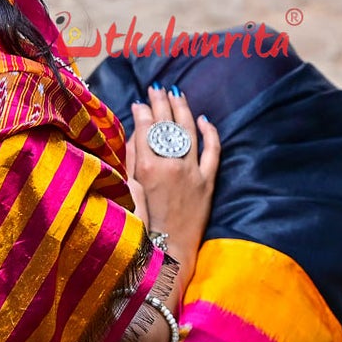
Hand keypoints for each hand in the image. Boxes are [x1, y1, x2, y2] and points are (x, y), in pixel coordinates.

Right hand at [126, 84, 218, 273]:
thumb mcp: (128, 189)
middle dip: (160, 102)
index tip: (140, 101)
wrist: (169, 253)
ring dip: (182, 109)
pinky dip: (209, 133)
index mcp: (147, 167)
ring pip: (189, 131)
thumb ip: (131, 159)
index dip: (143, 111)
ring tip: (176, 93)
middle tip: (156, 88)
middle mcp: (171, 165)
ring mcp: (192, 172)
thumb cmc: (142, 224)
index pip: (146, 128)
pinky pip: (212, 151)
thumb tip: (136, 130)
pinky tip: (204, 119)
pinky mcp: (208, 181)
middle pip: (166, 124)